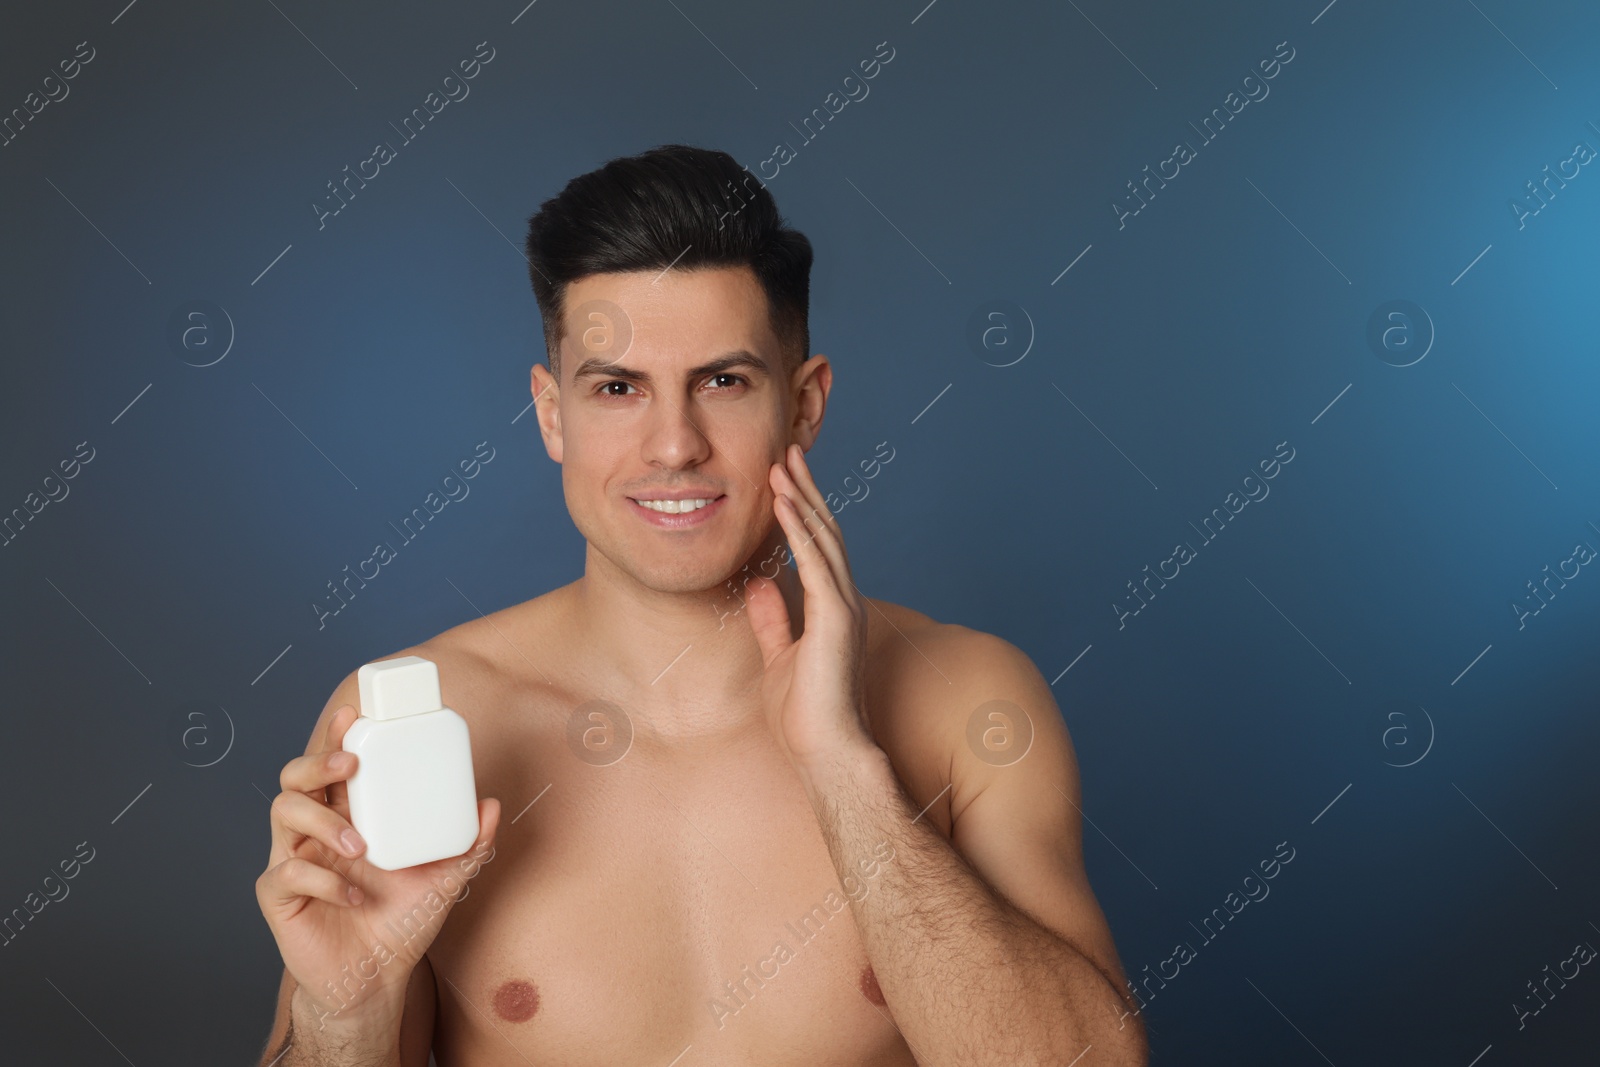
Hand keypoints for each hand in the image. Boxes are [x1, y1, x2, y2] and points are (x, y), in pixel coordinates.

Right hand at [255, 704, 500, 1027]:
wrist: (379, 980)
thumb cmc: (403, 922)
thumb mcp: (446, 879)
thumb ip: (469, 844)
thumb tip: (491, 804)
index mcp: (350, 818)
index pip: (334, 768)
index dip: (335, 737)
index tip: (352, 715)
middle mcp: (317, 834)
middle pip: (295, 778)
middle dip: (316, 762)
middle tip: (349, 764)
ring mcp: (295, 862)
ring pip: (283, 814)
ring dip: (322, 822)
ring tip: (360, 845)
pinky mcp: (280, 897)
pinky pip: (286, 873)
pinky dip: (323, 880)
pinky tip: (353, 896)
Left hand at [746, 443, 876, 769]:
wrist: (827, 754)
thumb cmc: (805, 718)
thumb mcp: (778, 657)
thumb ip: (773, 619)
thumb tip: (759, 583)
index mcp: (833, 610)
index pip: (819, 548)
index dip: (803, 509)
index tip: (784, 477)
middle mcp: (845, 602)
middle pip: (827, 532)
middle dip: (806, 489)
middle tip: (788, 450)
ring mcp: (845, 608)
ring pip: (825, 539)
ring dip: (803, 498)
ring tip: (783, 462)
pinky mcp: (837, 619)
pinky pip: (817, 562)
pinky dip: (800, 529)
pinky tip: (785, 502)